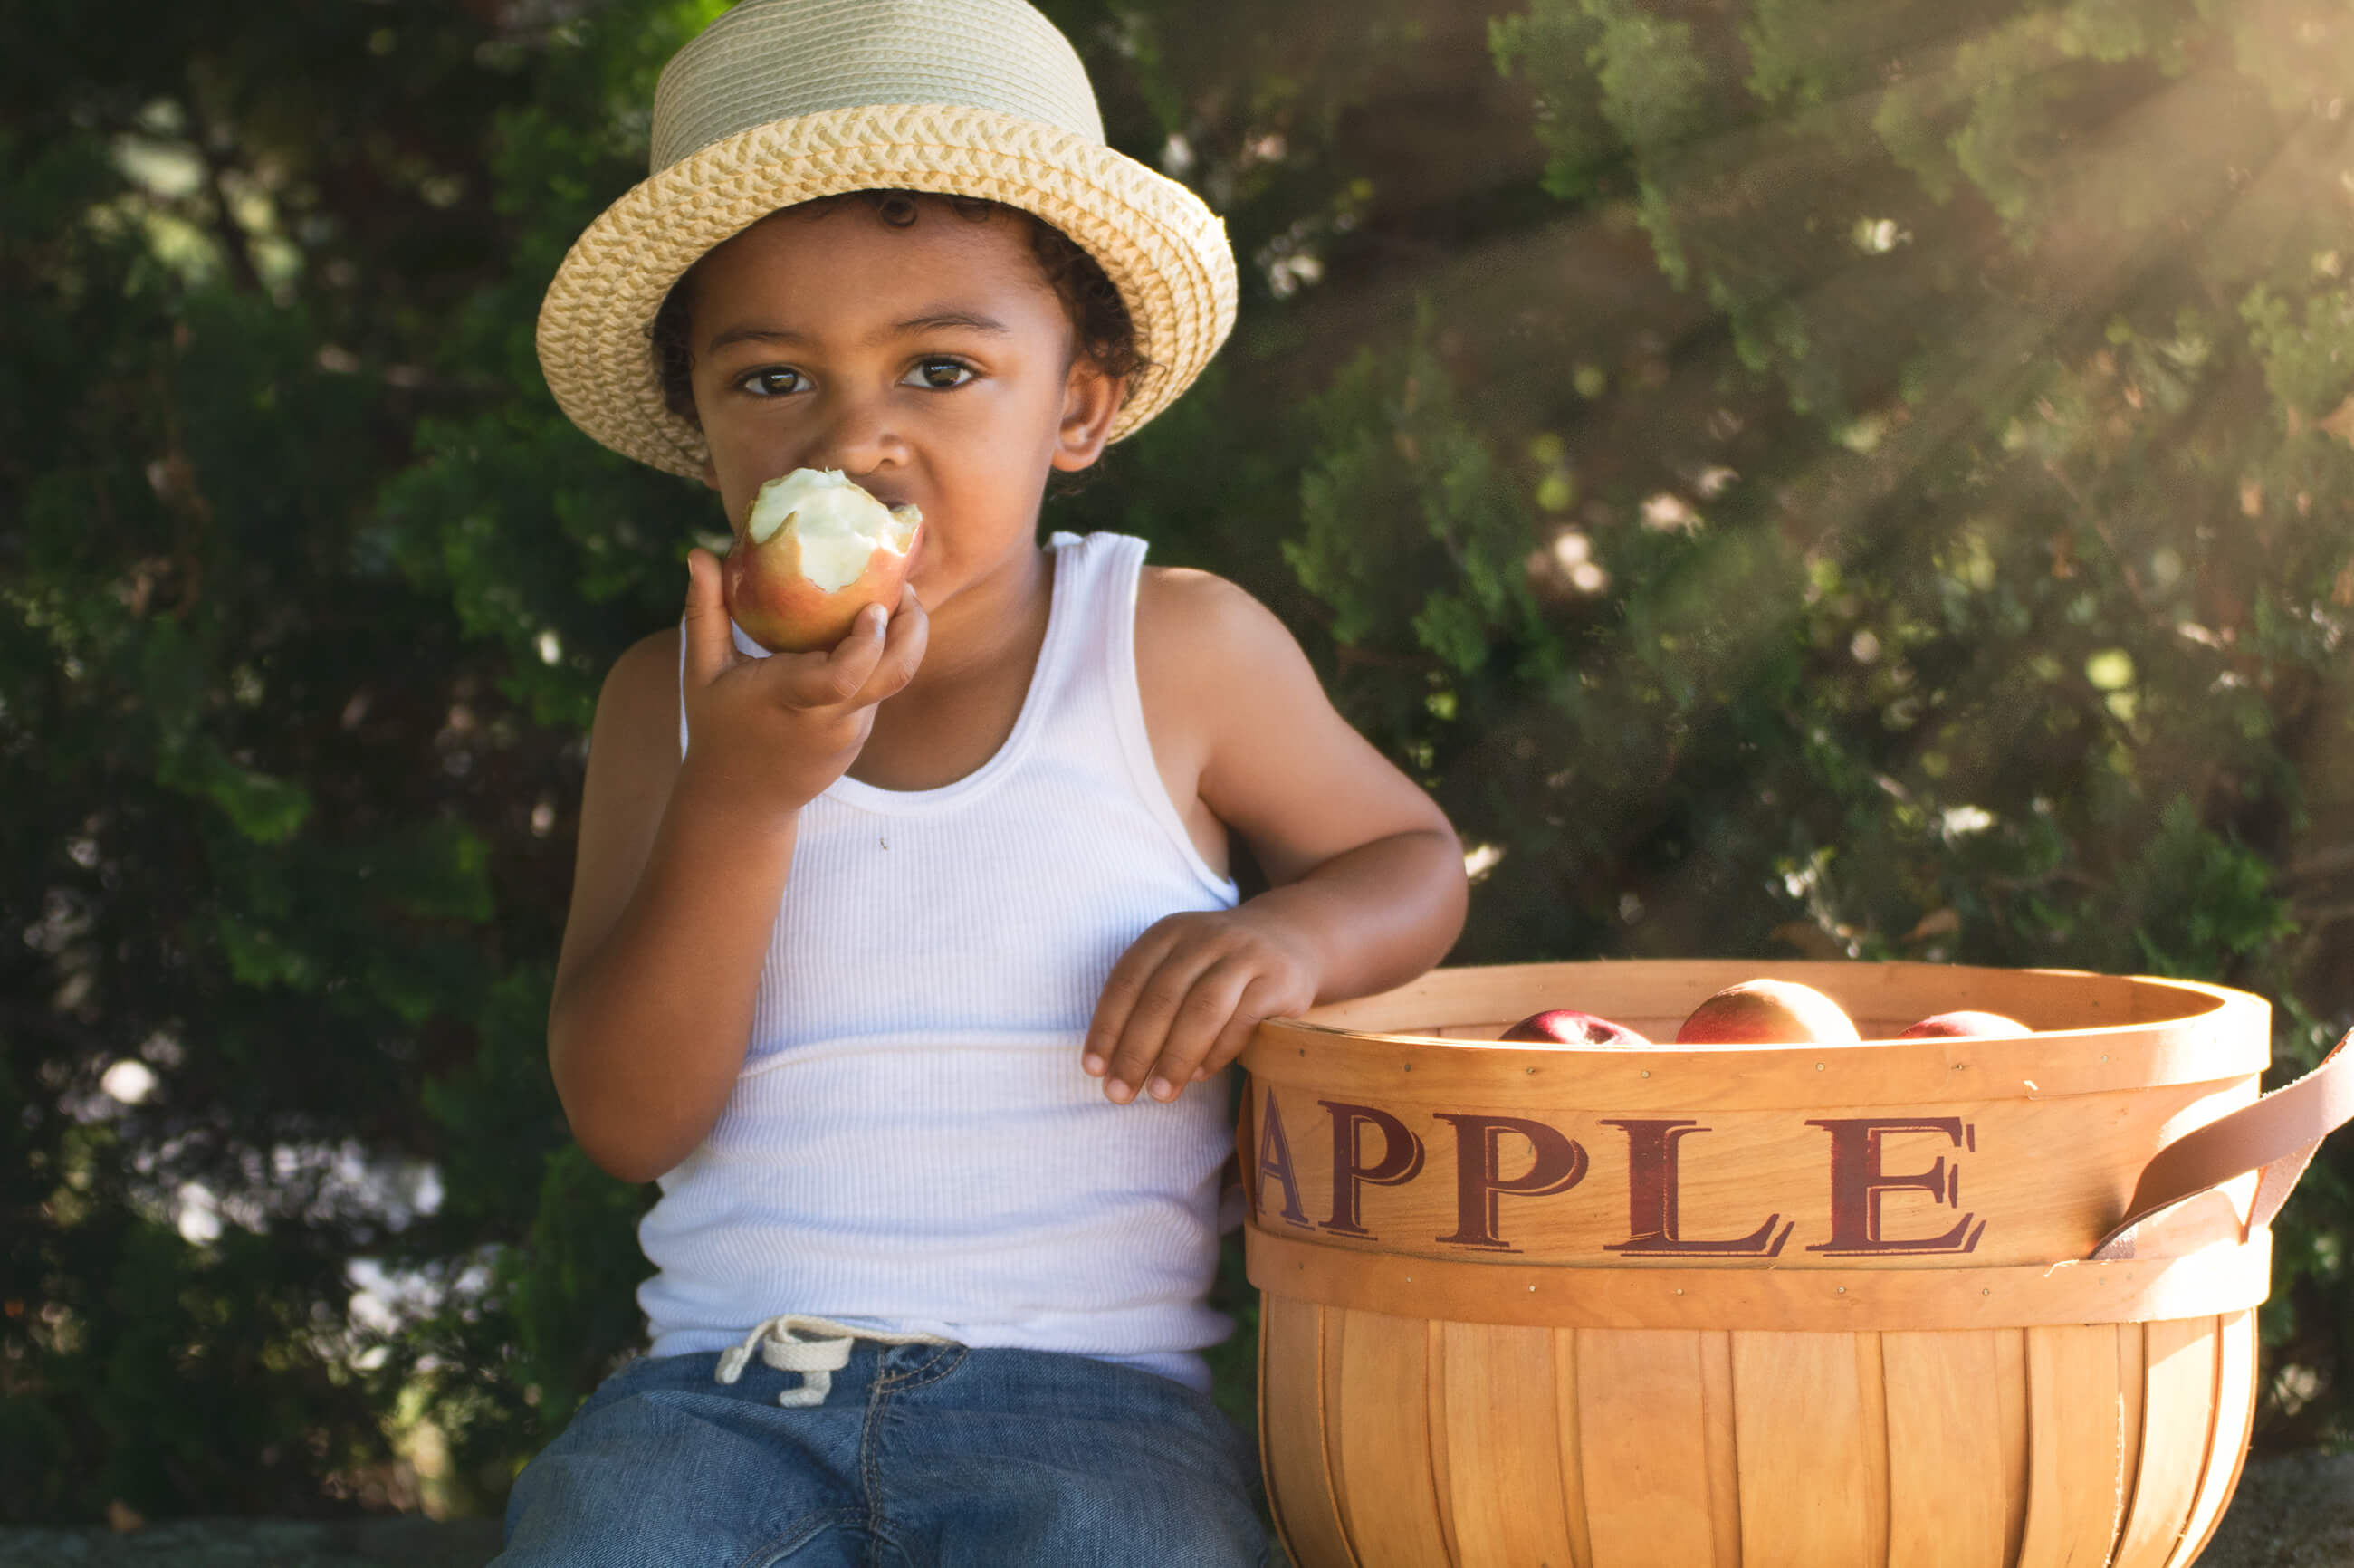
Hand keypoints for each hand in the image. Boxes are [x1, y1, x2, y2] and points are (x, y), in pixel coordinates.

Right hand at [677, 547, 926, 813]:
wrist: (742, 800)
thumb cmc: (717, 728)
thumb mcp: (702, 672)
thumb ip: (704, 612)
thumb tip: (699, 554)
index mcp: (791, 699)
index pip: (845, 676)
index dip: (869, 641)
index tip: (874, 606)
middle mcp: (831, 718)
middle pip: (896, 675)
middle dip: (912, 627)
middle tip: (902, 588)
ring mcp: (852, 730)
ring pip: (893, 680)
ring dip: (902, 639)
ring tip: (890, 599)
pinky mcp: (860, 736)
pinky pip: (881, 691)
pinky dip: (884, 659)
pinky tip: (873, 630)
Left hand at [1082, 907, 1320, 1103]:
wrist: (1291, 937)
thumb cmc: (1219, 966)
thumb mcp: (1180, 964)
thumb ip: (1149, 1001)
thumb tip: (1112, 1066)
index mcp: (1169, 933)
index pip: (1127, 980)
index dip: (1107, 1026)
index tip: (1094, 1069)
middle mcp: (1204, 938)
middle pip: (1161, 998)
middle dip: (1135, 1051)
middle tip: (1119, 1093)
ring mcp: (1245, 956)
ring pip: (1202, 1009)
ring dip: (1175, 1057)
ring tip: (1158, 1094)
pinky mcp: (1279, 980)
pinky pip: (1243, 1020)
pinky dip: (1217, 1052)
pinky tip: (1198, 1076)